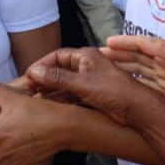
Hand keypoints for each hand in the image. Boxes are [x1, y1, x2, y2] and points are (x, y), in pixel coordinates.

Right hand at [26, 47, 150, 125]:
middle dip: (45, 79)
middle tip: (30, 90)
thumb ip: (57, 78)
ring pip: (65, 84)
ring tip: (37, 100)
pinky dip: (61, 99)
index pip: (58, 55)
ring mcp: (90, 81)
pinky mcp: (93, 95)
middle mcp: (87, 66)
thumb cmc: (114, 91)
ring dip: (52, 91)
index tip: (29, 75)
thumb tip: (35, 72)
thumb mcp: (82, 83)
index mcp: (86, 56)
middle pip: (60, 70)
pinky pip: (72, 95)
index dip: (42, 64)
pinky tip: (51, 107)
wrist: (136, 109)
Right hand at [102, 34, 164, 109]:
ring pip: (138, 71)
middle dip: (117, 55)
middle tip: (98, 56)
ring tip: (105, 69)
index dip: (124, 43)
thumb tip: (143, 43)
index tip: (107, 43)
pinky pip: (146, 86)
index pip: (140, 45)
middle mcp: (162, 62)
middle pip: (135, 58)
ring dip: (123, 69)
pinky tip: (123, 86)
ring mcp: (164, 77)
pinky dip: (134, 84)